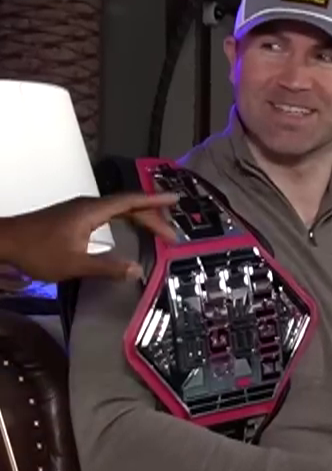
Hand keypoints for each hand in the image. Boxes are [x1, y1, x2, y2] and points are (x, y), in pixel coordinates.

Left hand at [0, 192, 178, 281]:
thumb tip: (137, 270)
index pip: (130, 202)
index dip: (155, 201)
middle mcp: (88, 206)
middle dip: (152, 216)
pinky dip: (124, 220)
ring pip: (117, 209)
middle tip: (172, 232)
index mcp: (92, 211)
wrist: (4, 242)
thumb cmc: (38, 251)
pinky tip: (128, 229)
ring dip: (138, 218)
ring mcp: (80, 210)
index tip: (176, 200)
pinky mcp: (73, 217)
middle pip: (127, 205)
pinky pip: (108, 214)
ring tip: (157, 228)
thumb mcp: (74, 264)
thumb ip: (107, 267)